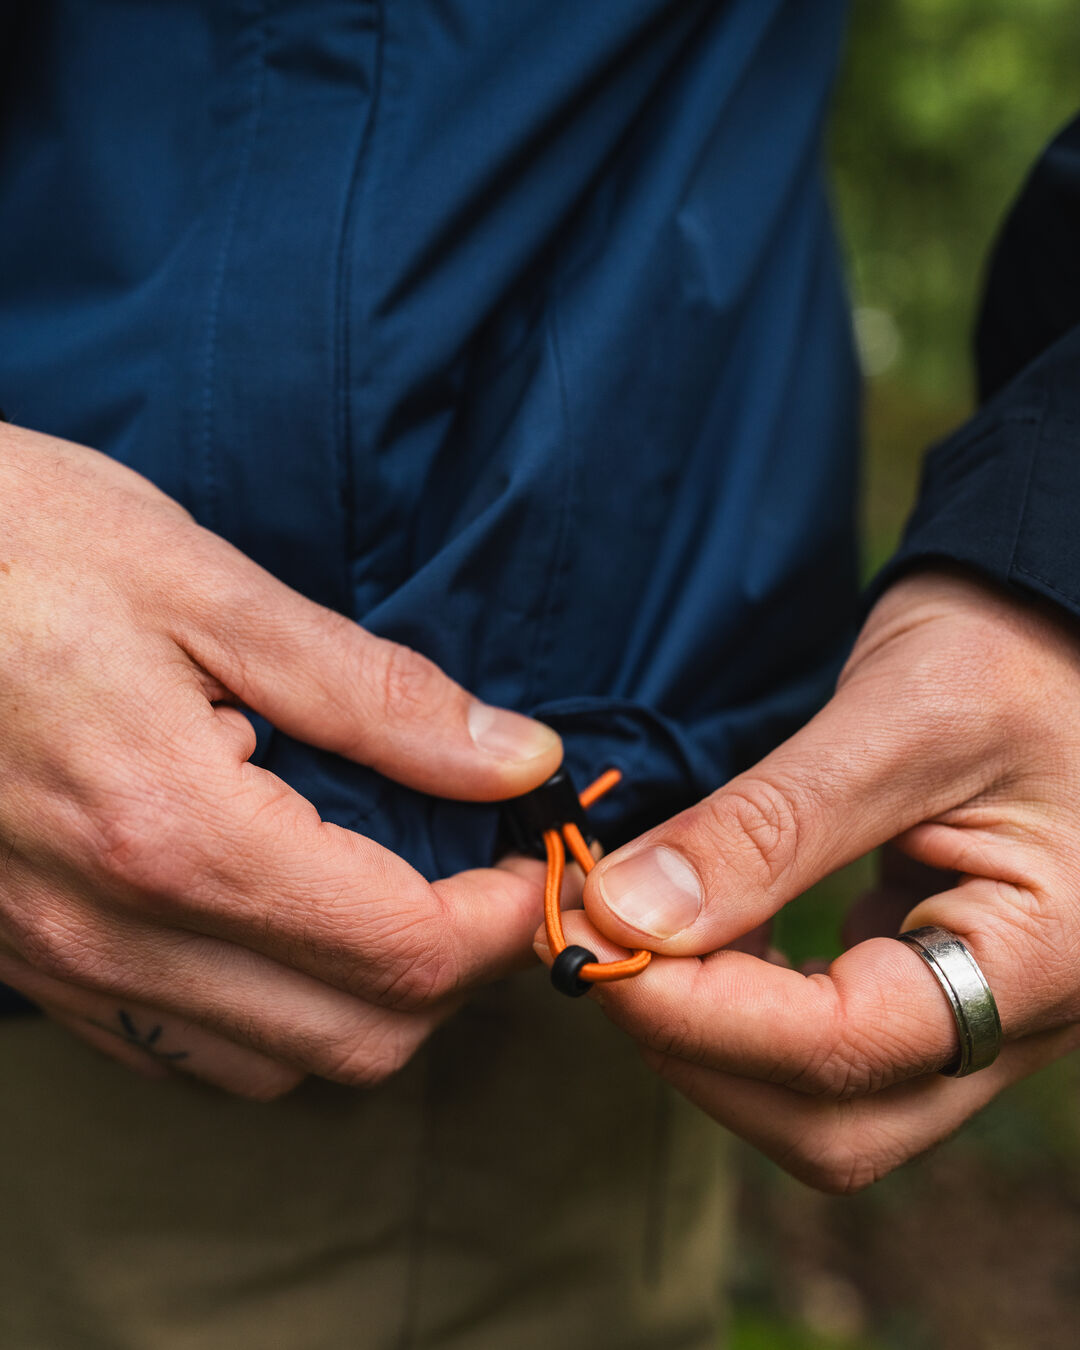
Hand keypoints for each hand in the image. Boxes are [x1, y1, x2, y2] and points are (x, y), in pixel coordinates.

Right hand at [0, 422, 561, 1095]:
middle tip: (478, 870)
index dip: (506, 921)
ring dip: (367, 996)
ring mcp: (66, 966)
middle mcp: (119, 935)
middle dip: (454, 970)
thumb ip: (375, 695)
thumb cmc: (7, 547)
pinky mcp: (34, 963)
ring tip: (388, 885)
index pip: (407, 954)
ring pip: (277, 1066)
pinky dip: (274, 1007)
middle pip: (360, 1041)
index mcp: (179, 836)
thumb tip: (516, 759)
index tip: (534, 855)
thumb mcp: (204, 589)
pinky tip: (283, 909)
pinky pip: (186, 1047)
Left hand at [568, 570, 1079, 1190]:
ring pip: (823, 1104)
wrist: (1054, 635)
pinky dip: (742, 1009)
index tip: (588, 941)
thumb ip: (766, 830)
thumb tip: (627, 915)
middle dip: (695, 1049)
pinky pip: (827, 1047)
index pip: (847, 1048)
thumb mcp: (891, 723)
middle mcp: (1024, 1018)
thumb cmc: (1005, 652)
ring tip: (636, 932)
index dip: (695, 1011)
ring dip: (709, 1038)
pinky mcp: (937, 988)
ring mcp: (983, 1015)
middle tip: (598, 946)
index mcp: (1046, 955)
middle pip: (833, 1122)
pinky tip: (701, 933)